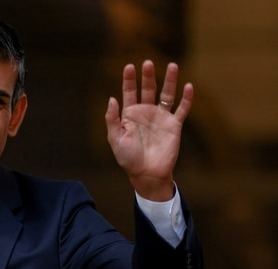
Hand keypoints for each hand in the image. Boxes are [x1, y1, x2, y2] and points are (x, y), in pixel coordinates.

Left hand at [105, 60, 192, 200]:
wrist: (146, 174)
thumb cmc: (128, 158)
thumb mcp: (115, 139)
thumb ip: (112, 119)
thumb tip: (112, 98)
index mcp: (130, 114)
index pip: (129, 92)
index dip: (129, 79)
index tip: (129, 66)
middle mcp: (146, 112)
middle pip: (148, 89)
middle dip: (148, 76)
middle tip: (148, 62)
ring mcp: (161, 117)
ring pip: (167, 94)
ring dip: (170, 80)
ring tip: (172, 65)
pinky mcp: (174, 125)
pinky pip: (182, 109)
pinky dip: (186, 98)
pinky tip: (188, 86)